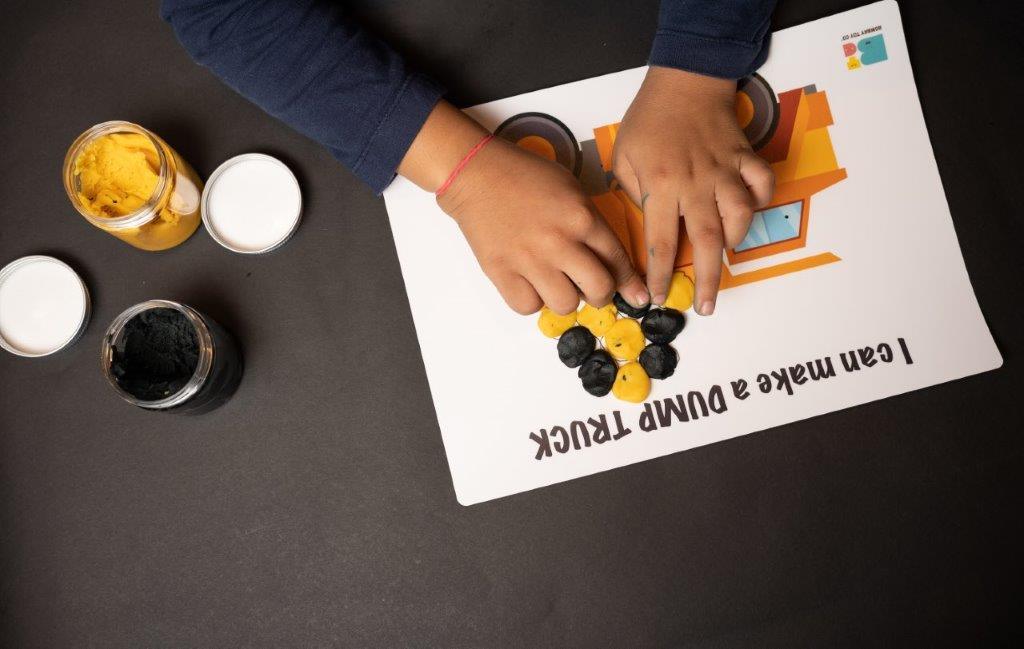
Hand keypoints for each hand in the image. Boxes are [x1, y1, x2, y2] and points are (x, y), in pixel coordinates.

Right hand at [399, 101, 647, 314]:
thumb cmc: (524, 176)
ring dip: (565, 298)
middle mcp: (559, 242)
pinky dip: (532, 300)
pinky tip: (530, 284)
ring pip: (565, 305)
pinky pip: (527, 307)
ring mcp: (529, 259)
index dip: (629, 283)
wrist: (477, 174)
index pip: (618, 261)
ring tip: (555, 282)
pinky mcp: (501, 271)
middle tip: (591, 289)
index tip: (636, 295)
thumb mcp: (571, 189)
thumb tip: (607, 259)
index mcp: (581, 218)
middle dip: (600, 295)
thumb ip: (591, 223)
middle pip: (598, 290)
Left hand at [612, 66, 773, 314]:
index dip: (660, 275)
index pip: (662, 241)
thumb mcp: (623, 155)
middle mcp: (696, 183)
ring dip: (735, 240)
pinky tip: (748, 210)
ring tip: (725, 253)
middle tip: (706, 307)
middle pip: (708, 241)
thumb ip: (634, 192)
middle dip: (707, 280)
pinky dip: (761, 201)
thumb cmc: (649, 119)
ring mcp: (724, 171)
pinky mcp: (745, 158)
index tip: (658, 298)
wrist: (685, 81)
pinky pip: (762, 186)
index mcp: (661, 184)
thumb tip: (648, 224)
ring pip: (741, 217)